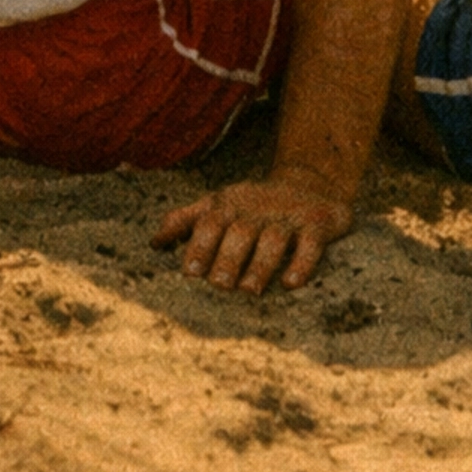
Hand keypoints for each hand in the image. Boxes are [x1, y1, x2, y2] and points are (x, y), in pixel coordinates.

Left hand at [152, 171, 353, 294]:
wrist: (313, 182)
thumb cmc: (255, 205)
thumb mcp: (220, 204)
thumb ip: (186, 221)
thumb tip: (154, 244)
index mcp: (230, 205)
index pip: (211, 222)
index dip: (200, 246)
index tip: (190, 273)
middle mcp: (258, 209)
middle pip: (241, 231)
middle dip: (228, 258)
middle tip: (220, 286)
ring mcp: (288, 215)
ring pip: (274, 238)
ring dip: (260, 265)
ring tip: (250, 290)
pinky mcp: (318, 223)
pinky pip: (311, 242)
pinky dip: (302, 263)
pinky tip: (291, 283)